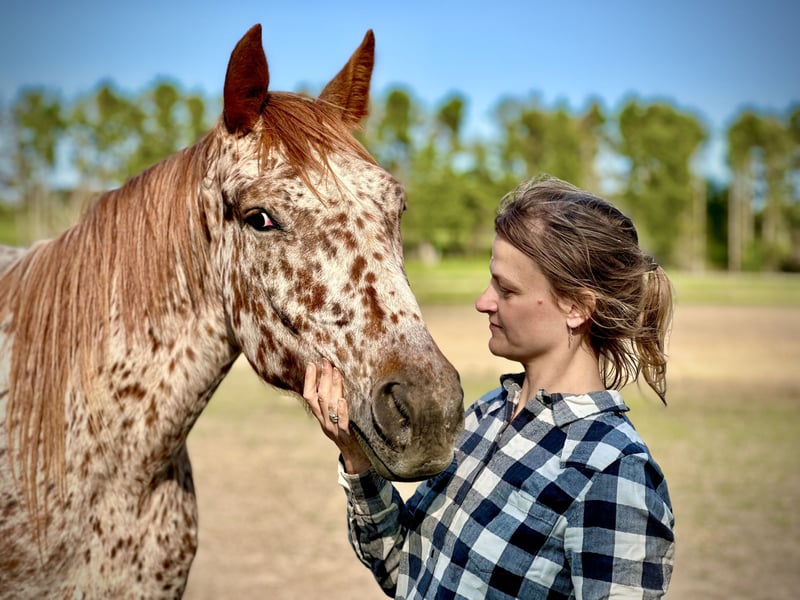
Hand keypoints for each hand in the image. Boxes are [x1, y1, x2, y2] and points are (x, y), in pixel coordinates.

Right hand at [303, 360, 371, 474]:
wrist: (359, 458)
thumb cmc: (350, 433)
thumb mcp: (338, 417)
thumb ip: (335, 402)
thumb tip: (337, 377)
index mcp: (321, 417)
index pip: (309, 396)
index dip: (309, 380)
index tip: (312, 363)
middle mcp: (325, 422)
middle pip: (320, 398)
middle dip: (322, 378)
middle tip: (326, 361)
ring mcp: (335, 429)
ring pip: (330, 406)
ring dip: (333, 387)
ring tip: (336, 371)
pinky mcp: (348, 436)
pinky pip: (343, 422)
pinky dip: (342, 410)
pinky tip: (342, 399)